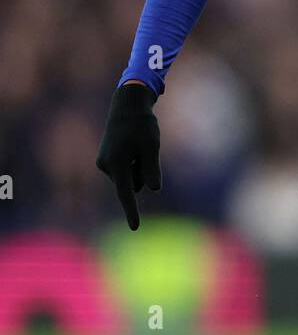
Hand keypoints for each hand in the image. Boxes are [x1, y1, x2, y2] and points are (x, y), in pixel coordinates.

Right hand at [96, 82, 161, 228]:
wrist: (126, 106)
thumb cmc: (142, 125)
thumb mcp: (152, 146)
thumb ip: (152, 168)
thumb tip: (154, 189)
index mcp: (117, 164)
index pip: (126, 193)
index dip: (131, 211)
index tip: (134, 228)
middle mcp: (107, 166)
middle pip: (133, 185)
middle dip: (143, 173)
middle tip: (144, 148)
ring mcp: (105, 163)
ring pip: (130, 178)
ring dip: (138, 167)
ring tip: (137, 145)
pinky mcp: (107, 160)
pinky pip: (126, 171)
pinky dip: (133, 163)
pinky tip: (132, 144)